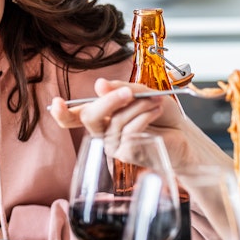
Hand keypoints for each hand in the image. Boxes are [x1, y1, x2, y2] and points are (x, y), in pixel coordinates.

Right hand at [49, 78, 191, 165]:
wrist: (183, 132)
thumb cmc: (161, 113)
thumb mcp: (142, 92)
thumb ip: (121, 89)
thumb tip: (99, 85)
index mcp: (100, 114)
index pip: (73, 117)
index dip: (61, 112)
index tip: (57, 102)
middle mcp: (102, 130)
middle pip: (90, 117)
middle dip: (108, 101)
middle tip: (128, 92)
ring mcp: (112, 144)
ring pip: (114, 122)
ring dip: (137, 106)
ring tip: (156, 100)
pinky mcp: (126, 154)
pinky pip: (130, 132)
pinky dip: (144, 117)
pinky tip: (156, 111)